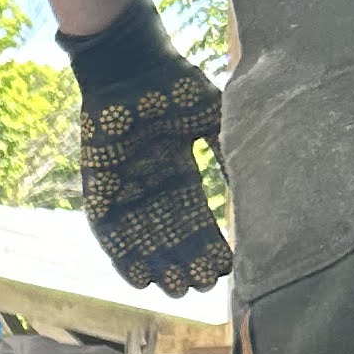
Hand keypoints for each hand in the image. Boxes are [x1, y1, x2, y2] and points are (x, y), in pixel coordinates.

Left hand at [60, 0, 229, 296]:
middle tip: (200, 289)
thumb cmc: (175, 85)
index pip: (194, 215)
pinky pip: (108, 226)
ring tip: (175, 291)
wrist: (134, 63)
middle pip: (167, 232)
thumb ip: (228, 154)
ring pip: (140, 236)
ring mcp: (122, 183)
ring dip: (156, 264)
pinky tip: (137, 276)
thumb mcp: (212, 123)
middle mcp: (149, 182)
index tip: (227, 269)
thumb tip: (255, 190)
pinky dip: (122, 253)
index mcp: (177, 168)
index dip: (208, 243)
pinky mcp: (98, 183)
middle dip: (183, 260)